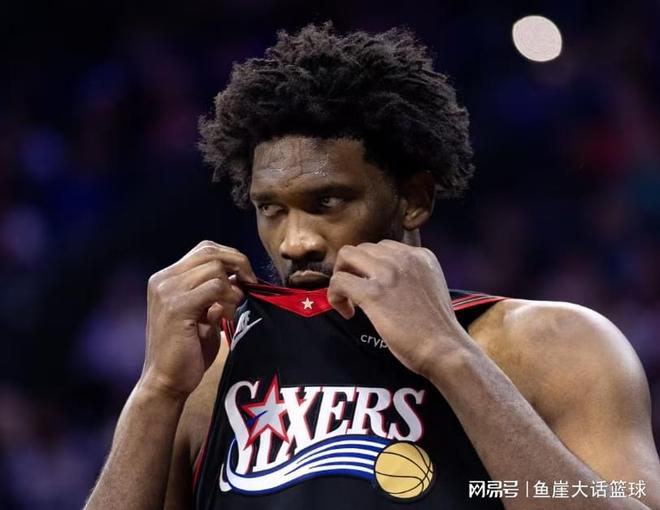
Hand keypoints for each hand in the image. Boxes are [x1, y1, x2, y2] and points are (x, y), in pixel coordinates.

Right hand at [140, 240, 256, 398]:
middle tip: (251, 284)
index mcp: (166, 278)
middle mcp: (163, 279)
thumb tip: (239, 277)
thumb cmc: (186, 352)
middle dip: (238, 263)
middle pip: (210, 251)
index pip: (204, 249)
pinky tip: (226, 315)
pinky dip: (228, 298)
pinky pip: (214, 287)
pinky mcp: (177, 307)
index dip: (231, 257)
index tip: (246, 277)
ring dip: (232, 287)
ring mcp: (167, 291)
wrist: (165, 382)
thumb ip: (213, 294)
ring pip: (215, 268)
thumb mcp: (201, 315)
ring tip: (230, 310)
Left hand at [327, 240, 466, 377]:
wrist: (446, 349)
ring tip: (350, 301)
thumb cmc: (437, 330)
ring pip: (346, 256)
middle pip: (362, 248)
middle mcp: (405, 258)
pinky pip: (338, 281)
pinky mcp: (373, 292)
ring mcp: (389, 273)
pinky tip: (347, 313)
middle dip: (354, 269)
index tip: (371, 287)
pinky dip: (335, 296)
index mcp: (421, 256)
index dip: (371, 267)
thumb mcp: (430, 288)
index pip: (383, 248)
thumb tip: (382, 282)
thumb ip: (410, 277)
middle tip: (356, 294)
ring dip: (342, 278)